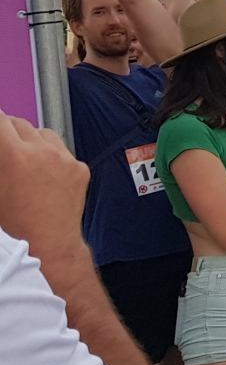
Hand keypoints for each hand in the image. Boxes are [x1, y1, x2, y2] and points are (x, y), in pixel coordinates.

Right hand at [0, 116, 90, 253]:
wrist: (49, 243)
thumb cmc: (15, 224)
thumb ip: (0, 162)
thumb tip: (4, 155)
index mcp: (15, 155)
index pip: (1, 121)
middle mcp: (42, 151)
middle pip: (20, 124)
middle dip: (8, 131)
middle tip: (4, 145)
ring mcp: (64, 158)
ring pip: (43, 133)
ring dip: (31, 139)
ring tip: (23, 158)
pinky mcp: (80, 168)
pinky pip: (62, 152)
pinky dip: (52, 156)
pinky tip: (44, 173)